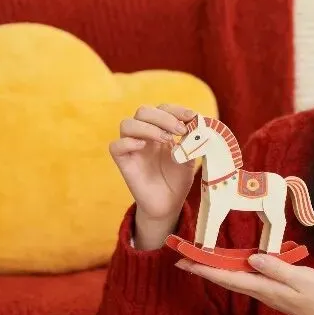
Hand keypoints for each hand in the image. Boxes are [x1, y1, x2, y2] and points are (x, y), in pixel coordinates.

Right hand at [110, 104, 198, 228]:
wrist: (169, 205)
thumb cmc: (178, 180)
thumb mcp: (189, 158)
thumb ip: (191, 142)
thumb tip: (197, 124)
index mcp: (160, 130)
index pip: (162, 109)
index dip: (176, 110)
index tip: (192, 117)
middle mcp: (144, 136)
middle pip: (143, 111)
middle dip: (163, 117)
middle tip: (180, 130)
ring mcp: (132, 148)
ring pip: (127, 124)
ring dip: (148, 127)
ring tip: (166, 140)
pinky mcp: (124, 162)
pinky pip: (116, 146)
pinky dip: (128, 142)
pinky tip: (143, 146)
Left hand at [179, 254, 313, 314]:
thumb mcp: (301, 279)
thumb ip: (277, 268)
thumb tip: (253, 258)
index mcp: (263, 288)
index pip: (228, 277)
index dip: (205, 269)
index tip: (185, 262)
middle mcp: (259, 290)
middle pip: (225, 278)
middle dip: (203, 268)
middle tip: (181, 257)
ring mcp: (264, 290)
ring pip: (233, 278)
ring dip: (214, 268)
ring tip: (197, 258)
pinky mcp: (271, 288)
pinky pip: (245, 277)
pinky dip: (231, 269)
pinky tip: (227, 263)